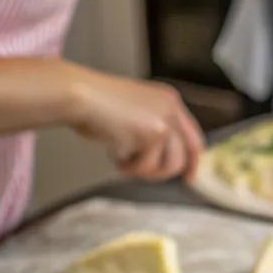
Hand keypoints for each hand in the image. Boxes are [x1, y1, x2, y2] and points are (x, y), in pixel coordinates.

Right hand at [65, 66, 203, 180]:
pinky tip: (113, 151)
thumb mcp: (134, 113)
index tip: (189, 178)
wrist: (79, 95)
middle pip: (185, 155)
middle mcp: (172, 108)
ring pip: (168, 165)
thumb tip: (161, 160)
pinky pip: (146, 165)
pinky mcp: (154, 133)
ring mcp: (165, 120)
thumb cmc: (95, 104)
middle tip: (141, 173)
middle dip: (163, 172)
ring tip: (122, 160)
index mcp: (169, 100)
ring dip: (142, 169)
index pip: (193, 136)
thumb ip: (152, 129)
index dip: (193, 160)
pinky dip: (128, 165)